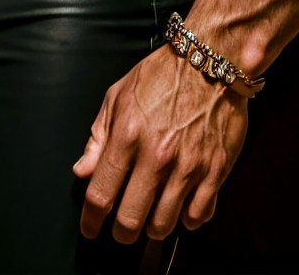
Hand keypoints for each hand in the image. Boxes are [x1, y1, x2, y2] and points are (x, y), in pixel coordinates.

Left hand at [75, 46, 250, 244]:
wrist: (209, 65)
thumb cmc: (159, 78)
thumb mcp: (115, 99)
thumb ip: (97, 139)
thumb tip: (82, 171)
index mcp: (126, 137)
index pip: (101, 193)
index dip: (91, 219)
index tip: (89, 228)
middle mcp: (156, 156)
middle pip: (132, 218)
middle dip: (121, 233)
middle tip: (120, 232)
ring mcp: (189, 167)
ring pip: (165, 223)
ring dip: (153, 228)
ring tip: (148, 220)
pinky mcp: (216, 172)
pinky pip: (200, 215)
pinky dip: (187, 221)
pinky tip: (180, 211)